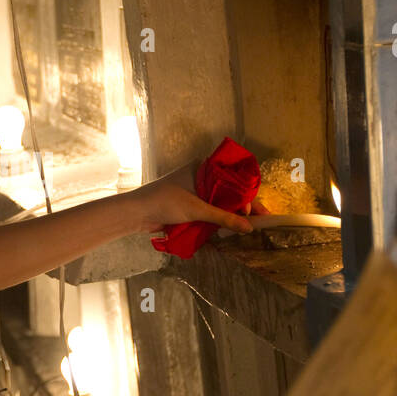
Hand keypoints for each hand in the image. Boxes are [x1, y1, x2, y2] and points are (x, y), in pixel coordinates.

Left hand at [129, 181, 254, 234]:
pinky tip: (231, 226)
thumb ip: (224, 218)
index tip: (258, 211)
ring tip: (249, 226)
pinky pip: (209, 209)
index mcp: (203, 167)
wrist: (137, 212)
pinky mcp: (189, 203)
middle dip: (243, 206)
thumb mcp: (197, 209)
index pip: (234, 179)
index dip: (248, 195)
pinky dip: (219, 217)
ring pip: (219, 201)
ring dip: (232, 213)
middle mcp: (201, 176)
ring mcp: (195, 189)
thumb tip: (249, 227)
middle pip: (229, 191)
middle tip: (259, 221)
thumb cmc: (165, 202)